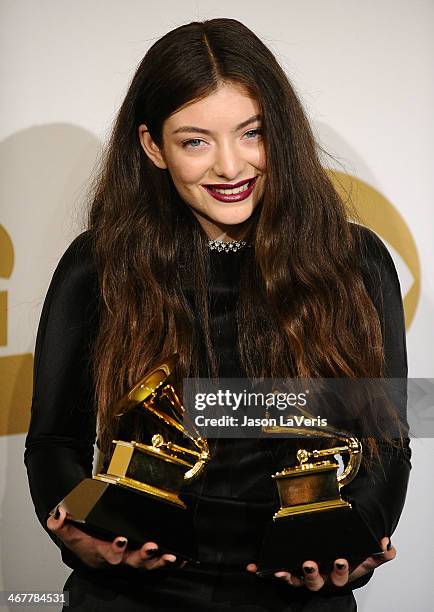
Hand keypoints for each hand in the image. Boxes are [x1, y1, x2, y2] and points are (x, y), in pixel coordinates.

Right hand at [47, 505, 178, 569]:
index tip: (121, 538)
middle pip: (132, 560)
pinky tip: (180, 557)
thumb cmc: (82, 537)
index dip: (115, 548)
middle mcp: (120, 556)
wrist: (89, 543)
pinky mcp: (143, 552)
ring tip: (170, 555)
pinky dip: (170, 559)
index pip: (109, 553)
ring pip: (147, 562)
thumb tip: (57, 514)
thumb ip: (61, 524)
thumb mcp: (69, 531)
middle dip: (143, 555)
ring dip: (159, 559)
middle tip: (151, 547)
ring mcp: (133, 555)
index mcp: (103, 552)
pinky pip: (157, 558)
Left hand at [246, 537, 395, 589]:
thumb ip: (379, 552)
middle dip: (313, 573)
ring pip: (296, 580)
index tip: (340, 559)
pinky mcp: (289, 571)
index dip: (340, 570)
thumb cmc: (348, 557)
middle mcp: (321, 577)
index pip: (342, 575)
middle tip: (309, 562)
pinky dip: (264, 570)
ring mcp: (304, 576)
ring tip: (281, 569)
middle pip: (317, 581)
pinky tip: (253, 567)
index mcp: (339, 573)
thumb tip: (387, 544)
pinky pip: (277, 572)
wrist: (334, 560)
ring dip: (288, 575)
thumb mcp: (365, 556)